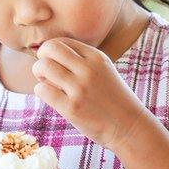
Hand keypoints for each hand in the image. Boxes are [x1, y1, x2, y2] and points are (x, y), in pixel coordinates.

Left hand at [31, 37, 152, 152]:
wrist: (130, 127)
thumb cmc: (113, 99)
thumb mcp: (104, 71)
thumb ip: (82, 60)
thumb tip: (49, 54)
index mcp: (97, 57)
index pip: (62, 41)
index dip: (51, 50)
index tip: (54, 62)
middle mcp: (88, 69)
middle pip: (50, 48)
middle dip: (41, 57)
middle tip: (44, 70)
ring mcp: (80, 89)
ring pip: (43, 67)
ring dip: (38, 74)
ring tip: (47, 83)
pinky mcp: (72, 108)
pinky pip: (42, 90)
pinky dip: (40, 90)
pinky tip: (50, 96)